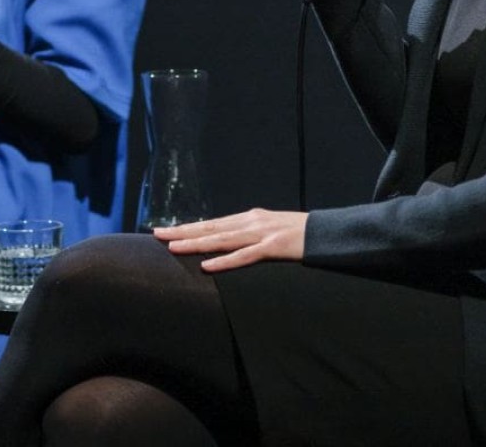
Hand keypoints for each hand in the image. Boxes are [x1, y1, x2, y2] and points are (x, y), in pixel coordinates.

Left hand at [152, 208, 307, 272]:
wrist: (328, 233)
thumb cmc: (299, 234)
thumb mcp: (270, 230)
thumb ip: (250, 235)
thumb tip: (228, 243)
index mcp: (249, 218)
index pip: (211, 223)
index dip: (187, 227)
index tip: (165, 230)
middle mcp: (251, 222)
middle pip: (210, 228)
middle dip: (182, 232)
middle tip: (157, 235)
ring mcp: (262, 233)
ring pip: (222, 239)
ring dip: (197, 244)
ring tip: (174, 247)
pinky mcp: (274, 247)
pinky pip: (246, 256)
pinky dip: (226, 261)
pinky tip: (208, 266)